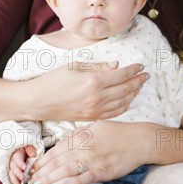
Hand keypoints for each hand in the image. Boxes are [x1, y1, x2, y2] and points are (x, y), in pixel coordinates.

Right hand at [9, 145, 36, 183]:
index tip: (24, 167)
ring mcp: (12, 167)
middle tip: (23, 178)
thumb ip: (30, 150)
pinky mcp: (12, 173)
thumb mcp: (29, 146)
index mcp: (17, 153)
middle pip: (13, 168)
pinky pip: (12, 179)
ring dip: (15, 182)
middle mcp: (12, 161)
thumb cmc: (27, 148)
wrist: (22, 150)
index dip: (20, 163)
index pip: (17, 158)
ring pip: (11, 175)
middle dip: (17, 174)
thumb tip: (33, 154)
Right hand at [27, 61, 148, 121]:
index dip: (133, 70)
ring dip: (133, 93)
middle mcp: (97, 97)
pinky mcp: (91, 118)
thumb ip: (97, 66)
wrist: (37, 102)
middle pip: (125, 89)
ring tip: (139, 86)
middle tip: (146, 75)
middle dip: (138, 81)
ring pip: (122, 102)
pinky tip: (128, 100)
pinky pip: (113, 113)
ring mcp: (94, 110)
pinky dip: (124, 106)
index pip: (121, 75)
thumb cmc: (52, 80)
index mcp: (93, 81)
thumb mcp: (74, 66)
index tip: (141, 65)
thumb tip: (116, 65)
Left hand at [28, 121, 151, 183]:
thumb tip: (63, 141)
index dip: (43, 158)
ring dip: (51, 177)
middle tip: (28, 178)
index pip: (57, 148)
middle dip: (41, 170)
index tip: (32, 166)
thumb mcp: (96, 126)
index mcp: (83, 135)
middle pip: (58, 159)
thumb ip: (79, 133)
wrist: (140, 140)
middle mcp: (86, 147)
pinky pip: (87, 177)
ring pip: (68, 169)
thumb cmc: (118, 133)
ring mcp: (95, 159)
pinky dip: (76, 182)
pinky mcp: (105, 171)